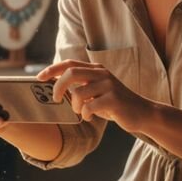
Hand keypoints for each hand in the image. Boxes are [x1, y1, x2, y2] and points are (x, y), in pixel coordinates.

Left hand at [36, 60, 150, 133]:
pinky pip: (89, 107)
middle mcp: (102, 74)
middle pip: (71, 73)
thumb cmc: (115, 104)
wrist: (142, 113)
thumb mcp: (97, 92)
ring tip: (81, 111)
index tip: (39, 78)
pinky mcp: (114, 99)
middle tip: (55, 99)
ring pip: (79, 93)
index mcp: (96, 69)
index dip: (52, 69)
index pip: (69, 64)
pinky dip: (85, 114)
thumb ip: (82, 87)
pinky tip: (89, 116)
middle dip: (58, 87)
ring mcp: (109, 86)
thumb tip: (56, 89)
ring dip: (75, 106)